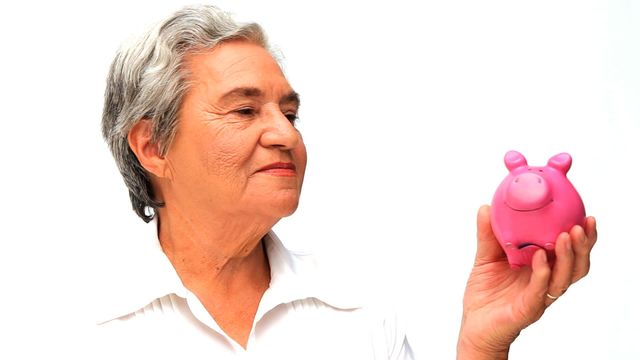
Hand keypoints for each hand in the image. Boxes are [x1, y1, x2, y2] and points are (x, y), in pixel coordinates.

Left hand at [456, 205, 596, 359]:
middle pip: (576, 266)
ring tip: (566, 236)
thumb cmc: (485, 294)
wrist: (474, 325)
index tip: (585, 216)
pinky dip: (542, 272)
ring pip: (564, 278)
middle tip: (581, 225)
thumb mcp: (485, 258)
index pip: (571, 253)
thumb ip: (488, 235)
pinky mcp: (526, 309)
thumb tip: (486, 207)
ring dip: (568, 256)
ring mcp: (539, 297)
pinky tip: (541, 257)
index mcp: (542, 269)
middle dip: (583, 246)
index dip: (582, 238)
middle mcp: (546, 283)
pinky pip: (539, 290)